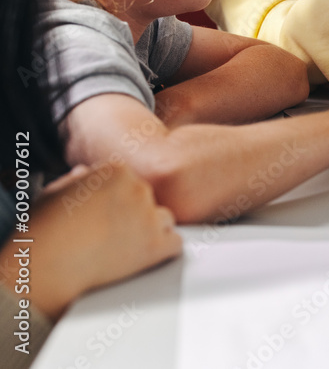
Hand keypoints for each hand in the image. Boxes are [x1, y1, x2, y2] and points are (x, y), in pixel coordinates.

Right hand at [1, 162, 181, 318]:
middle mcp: (139, 189)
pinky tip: (146, 257)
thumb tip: (85, 173)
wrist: (47, 264)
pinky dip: (164, 251)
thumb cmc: (45, 230)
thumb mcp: (55, 192)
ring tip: (125, 246)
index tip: (107, 214)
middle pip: (148, 200)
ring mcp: (150, 217)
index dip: (118, 200)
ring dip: (151, 231)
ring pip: (165, 220)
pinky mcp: (156, 245)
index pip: (131, 182)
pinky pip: (175, 244)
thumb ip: (77, 179)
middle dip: (134, 215)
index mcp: (117, 171)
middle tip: (113, 233)